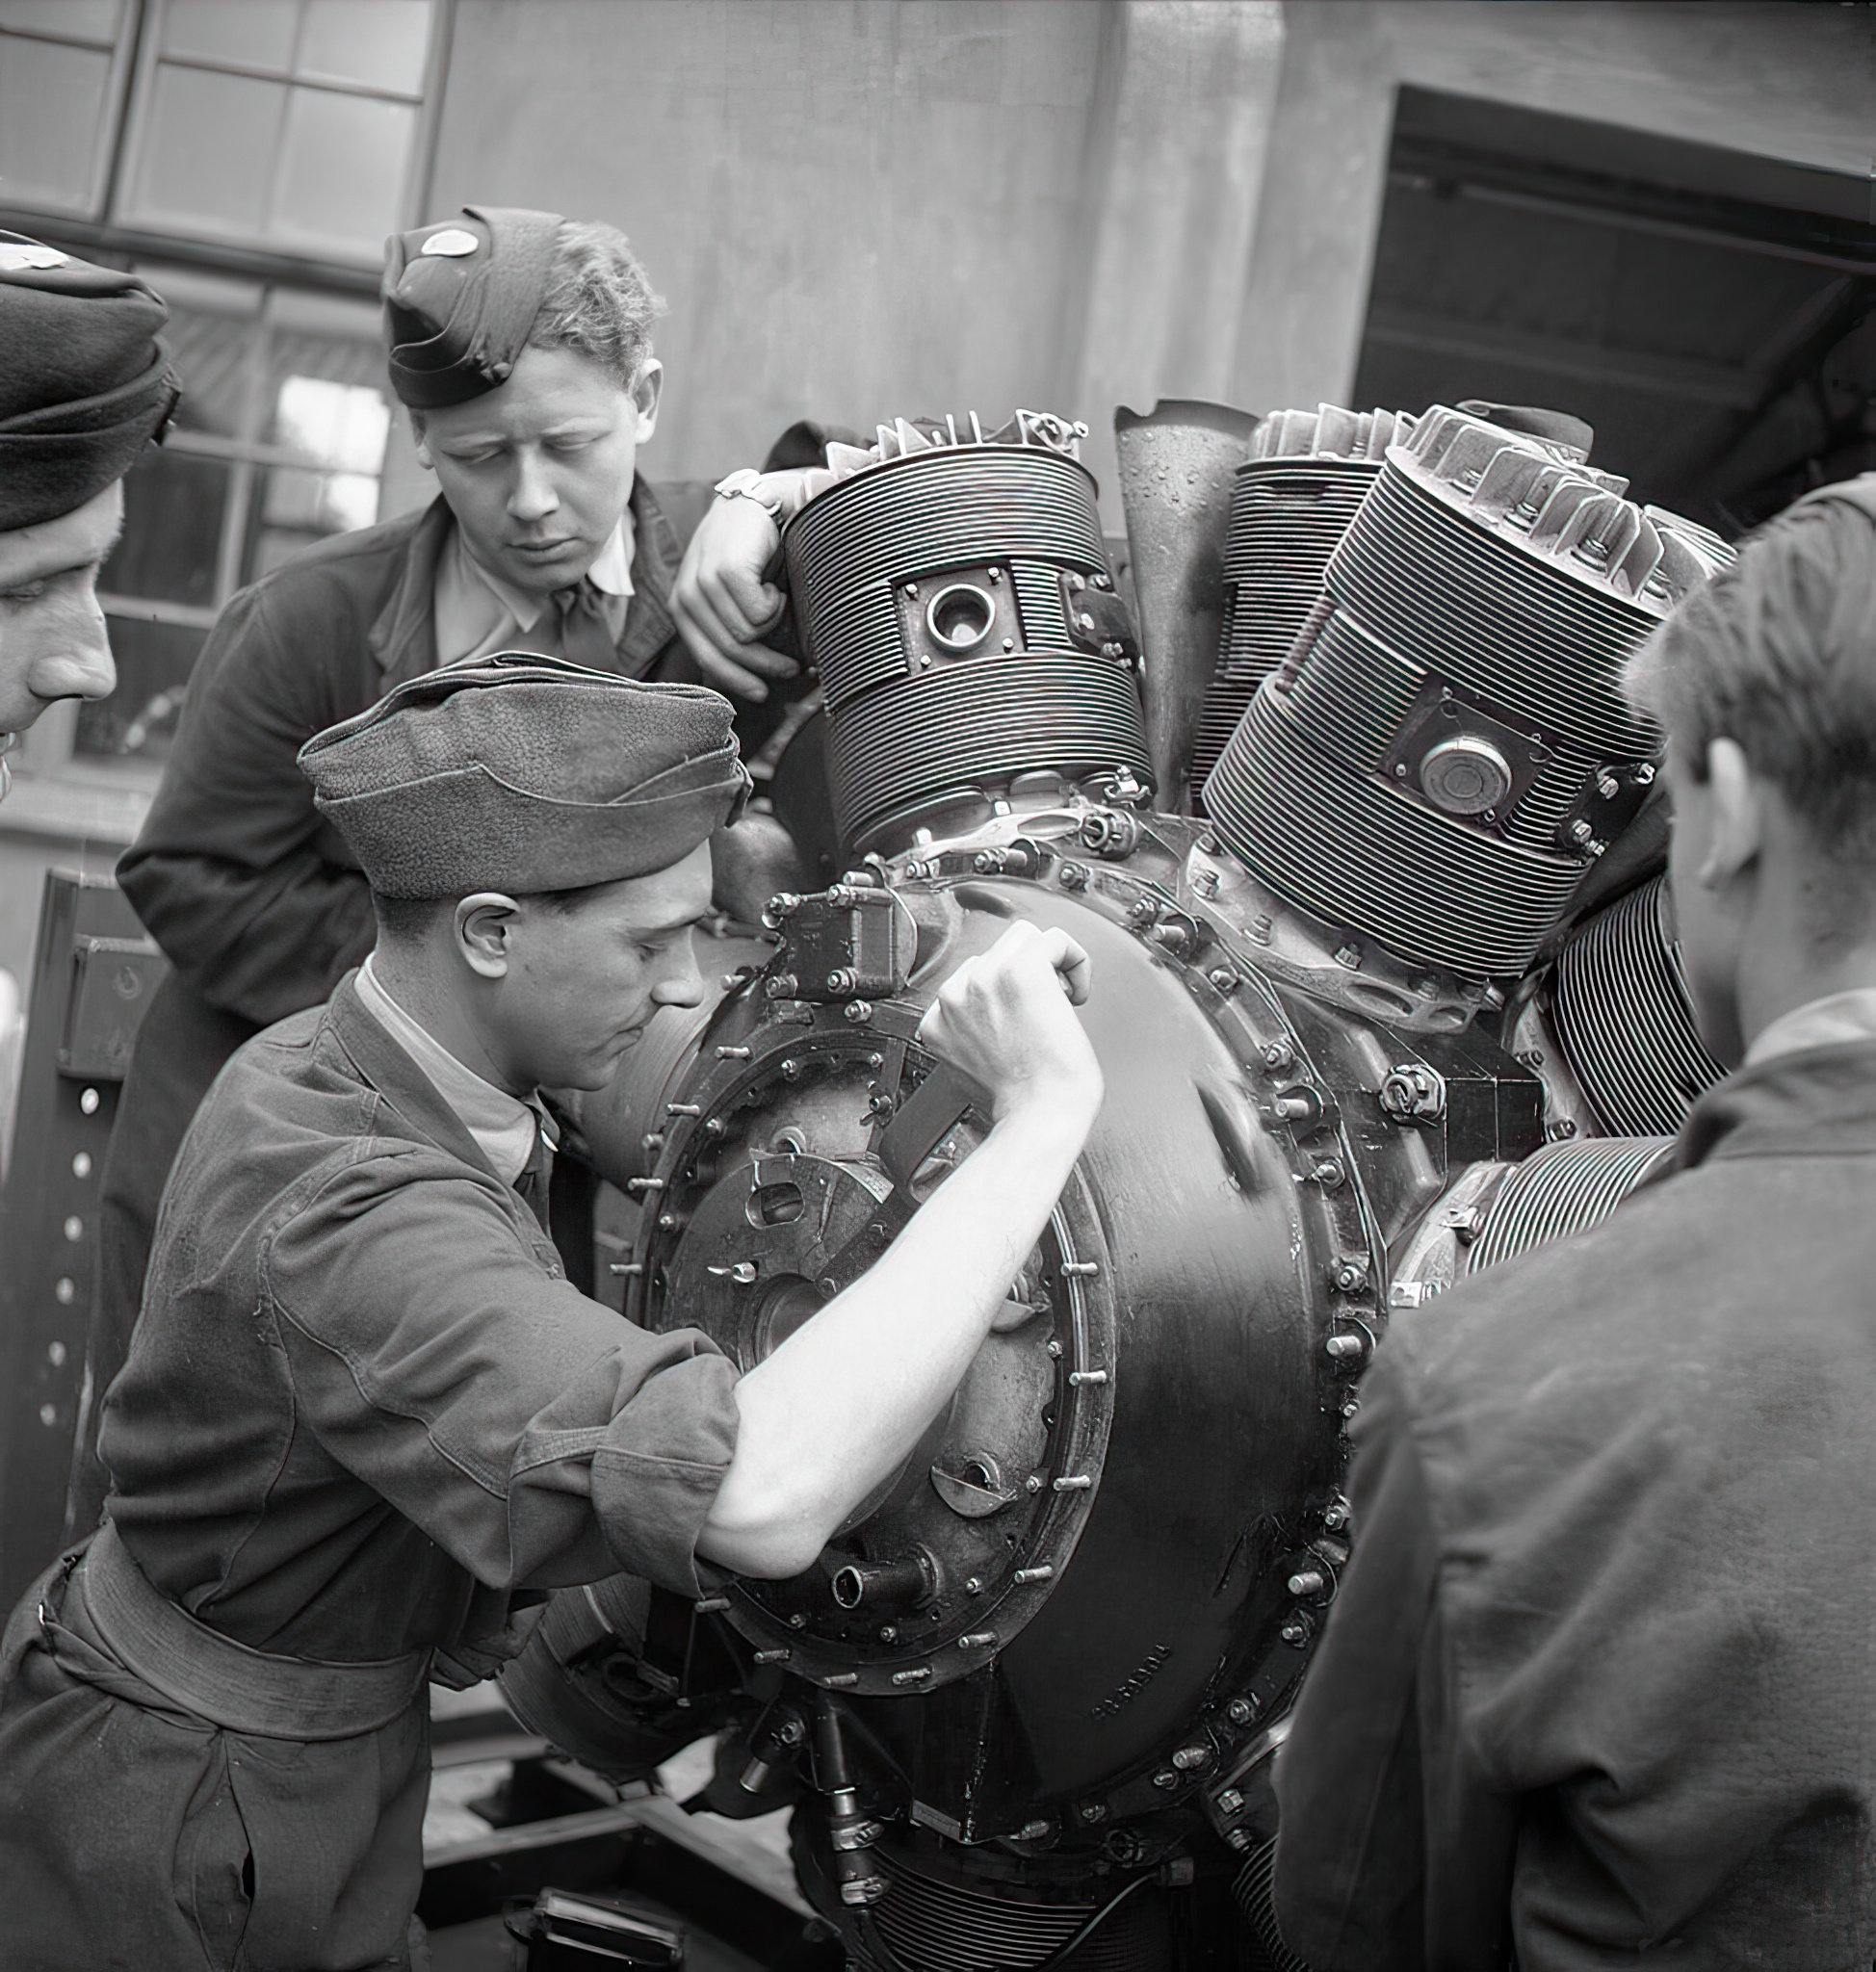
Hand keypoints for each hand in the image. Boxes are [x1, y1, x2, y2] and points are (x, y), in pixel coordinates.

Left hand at [671, 468, 831, 700]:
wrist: (763, 502)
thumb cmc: (753, 552)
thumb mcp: (733, 595)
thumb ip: (731, 629)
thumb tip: (745, 681)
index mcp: (683, 605)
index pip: (706, 658)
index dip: (737, 681)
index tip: (762, 693)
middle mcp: (686, 594)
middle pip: (730, 650)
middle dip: (765, 664)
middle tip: (792, 667)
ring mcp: (702, 581)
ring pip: (747, 634)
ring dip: (773, 623)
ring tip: (779, 601)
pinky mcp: (725, 570)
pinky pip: (758, 614)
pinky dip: (775, 604)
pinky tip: (774, 584)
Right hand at [915, 922, 1101, 1131]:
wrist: (1038, 1120)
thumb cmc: (1020, 1107)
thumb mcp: (973, 1074)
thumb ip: (970, 1040)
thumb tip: (990, 1023)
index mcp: (938, 1022)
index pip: (971, 980)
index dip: (1005, 996)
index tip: (1024, 1022)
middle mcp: (955, 997)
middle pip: (995, 954)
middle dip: (1026, 977)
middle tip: (1045, 1014)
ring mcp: (983, 980)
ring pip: (1023, 939)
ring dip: (1049, 966)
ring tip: (1058, 1003)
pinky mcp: (1019, 971)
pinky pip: (1054, 939)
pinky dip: (1075, 961)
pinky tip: (1076, 995)